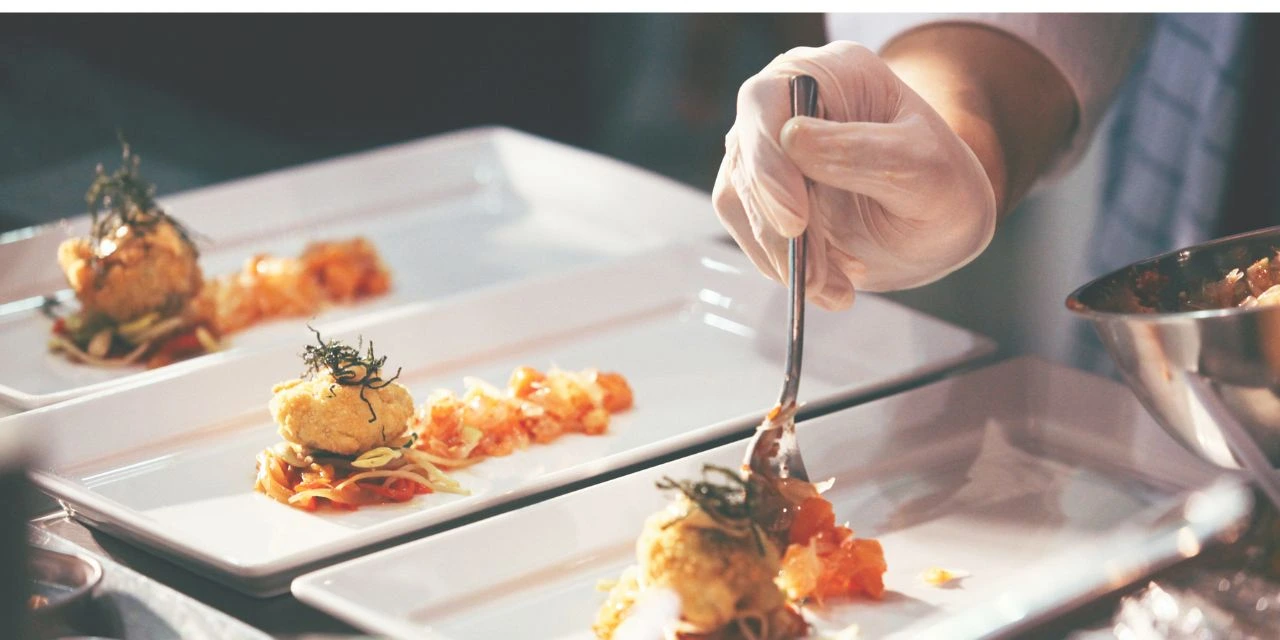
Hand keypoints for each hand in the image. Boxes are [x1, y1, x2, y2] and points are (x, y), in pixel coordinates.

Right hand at [712, 40, 997, 309]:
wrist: (938, 224)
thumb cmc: (942, 184)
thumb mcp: (925, 167)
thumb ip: (864, 152)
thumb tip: (791, 140)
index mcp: (828, 74)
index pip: (767, 102)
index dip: (769, 160)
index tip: (796, 221)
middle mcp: (783, 106)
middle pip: (746, 160)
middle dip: (780, 229)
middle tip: (818, 277)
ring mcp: (766, 153)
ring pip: (740, 204)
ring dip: (784, 258)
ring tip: (838, 287)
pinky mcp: (760, 199)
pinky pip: (752, 236)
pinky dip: (786, 270)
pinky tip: (832, 284)